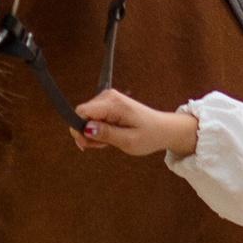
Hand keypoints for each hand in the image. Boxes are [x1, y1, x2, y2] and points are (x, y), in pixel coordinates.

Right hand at [76, 88, 200, 158]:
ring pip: (86, 117)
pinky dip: (97, 129)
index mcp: (113, 104)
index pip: (81, 112)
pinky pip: (93, 117)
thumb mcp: (128, 141)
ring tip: (108, 142)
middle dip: (86, 134)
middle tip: (102, 145)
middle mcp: (108, 96)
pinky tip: (109, 136)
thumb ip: (105, 134)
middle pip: (81, 114)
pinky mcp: (108, 103)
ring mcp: (108, 98)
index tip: (88, 145)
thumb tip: (85, 128)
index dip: (79, 130)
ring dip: (92, 133)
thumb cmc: (150, 135)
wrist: (163, 129)